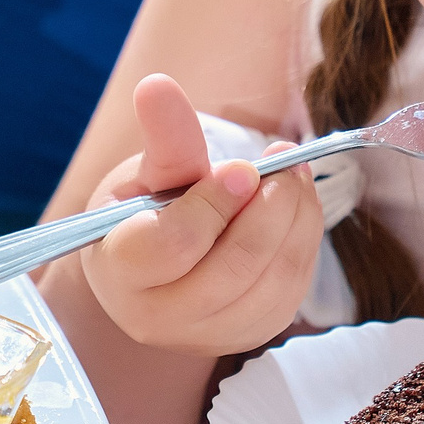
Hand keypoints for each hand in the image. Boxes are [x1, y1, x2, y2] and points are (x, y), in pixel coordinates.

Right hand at [78, 72, 321, 356]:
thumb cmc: (143, 210)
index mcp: (120, 270)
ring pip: (269, 285)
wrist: (156, 261)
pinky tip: (297, 209)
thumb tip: (157, 85)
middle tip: (285, 162)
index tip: (242, 167)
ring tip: (295, 177)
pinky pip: (290, 295)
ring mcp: (205, 336)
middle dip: (270, 210)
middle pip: (231, 271)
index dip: (214, 204)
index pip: (172, 244)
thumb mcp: (145, 171)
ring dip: (296, 223)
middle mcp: (157, 317)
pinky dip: (303, 245)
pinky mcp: (246, 337)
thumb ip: (162, 137)